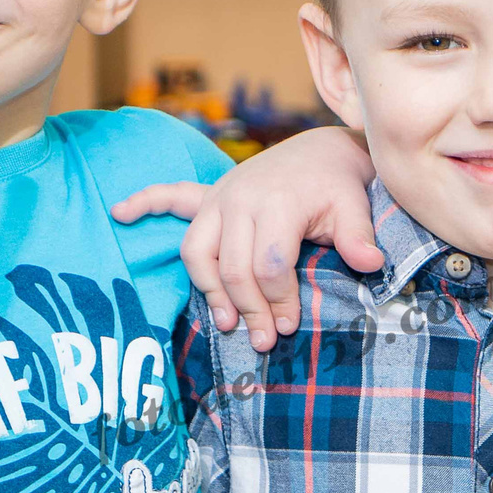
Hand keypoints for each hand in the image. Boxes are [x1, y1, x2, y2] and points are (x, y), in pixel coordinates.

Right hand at [111, 126, 381, 350]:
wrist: (322, 152)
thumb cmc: (338, 187)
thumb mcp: (355, 208)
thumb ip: (358, 237)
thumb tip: (371, 263)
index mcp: (277, 202)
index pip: (268, 264)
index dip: (278, 300)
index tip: (288, 326)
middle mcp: (240, 198)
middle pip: (233, 267)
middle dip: (249, 309)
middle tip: (264, 340)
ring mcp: (221, 197)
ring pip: (198, 252)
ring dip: (208, 289)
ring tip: (226, 321)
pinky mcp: (210, 196)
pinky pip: (171, 196)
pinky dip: (145, 201)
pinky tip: (121, 213)